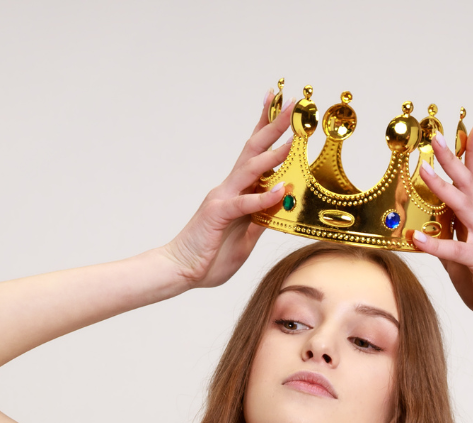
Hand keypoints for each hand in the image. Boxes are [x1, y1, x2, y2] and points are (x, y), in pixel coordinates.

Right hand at [159, 86, 295, 289]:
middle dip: (273, 125)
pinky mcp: (218, 214)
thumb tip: (281, 204)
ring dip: (273, 153)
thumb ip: (261, 219)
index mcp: (235, 191)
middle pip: (254, 150)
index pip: (254, 154)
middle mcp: (228, 188)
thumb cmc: (209, 257)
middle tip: (291, 102)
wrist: (179, 270)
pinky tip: (280, 189)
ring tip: (293, 137)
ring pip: (250, 170)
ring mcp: (222, 199)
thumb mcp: (245, 238)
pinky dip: (262, 197)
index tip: (281, 106)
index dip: (267, 128)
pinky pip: (244, 204)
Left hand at [410, 123, 472, 322]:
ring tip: (424, 170)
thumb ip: (445, 238)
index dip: (472, 152)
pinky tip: (416, 238)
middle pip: (467, 183)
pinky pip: (455, 250)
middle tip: (437, 136)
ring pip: (463, 207)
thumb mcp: (459, 256)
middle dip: (452, 158)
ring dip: (442, 187)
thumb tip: (423, 226)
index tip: (470, 126)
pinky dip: (435, 244)